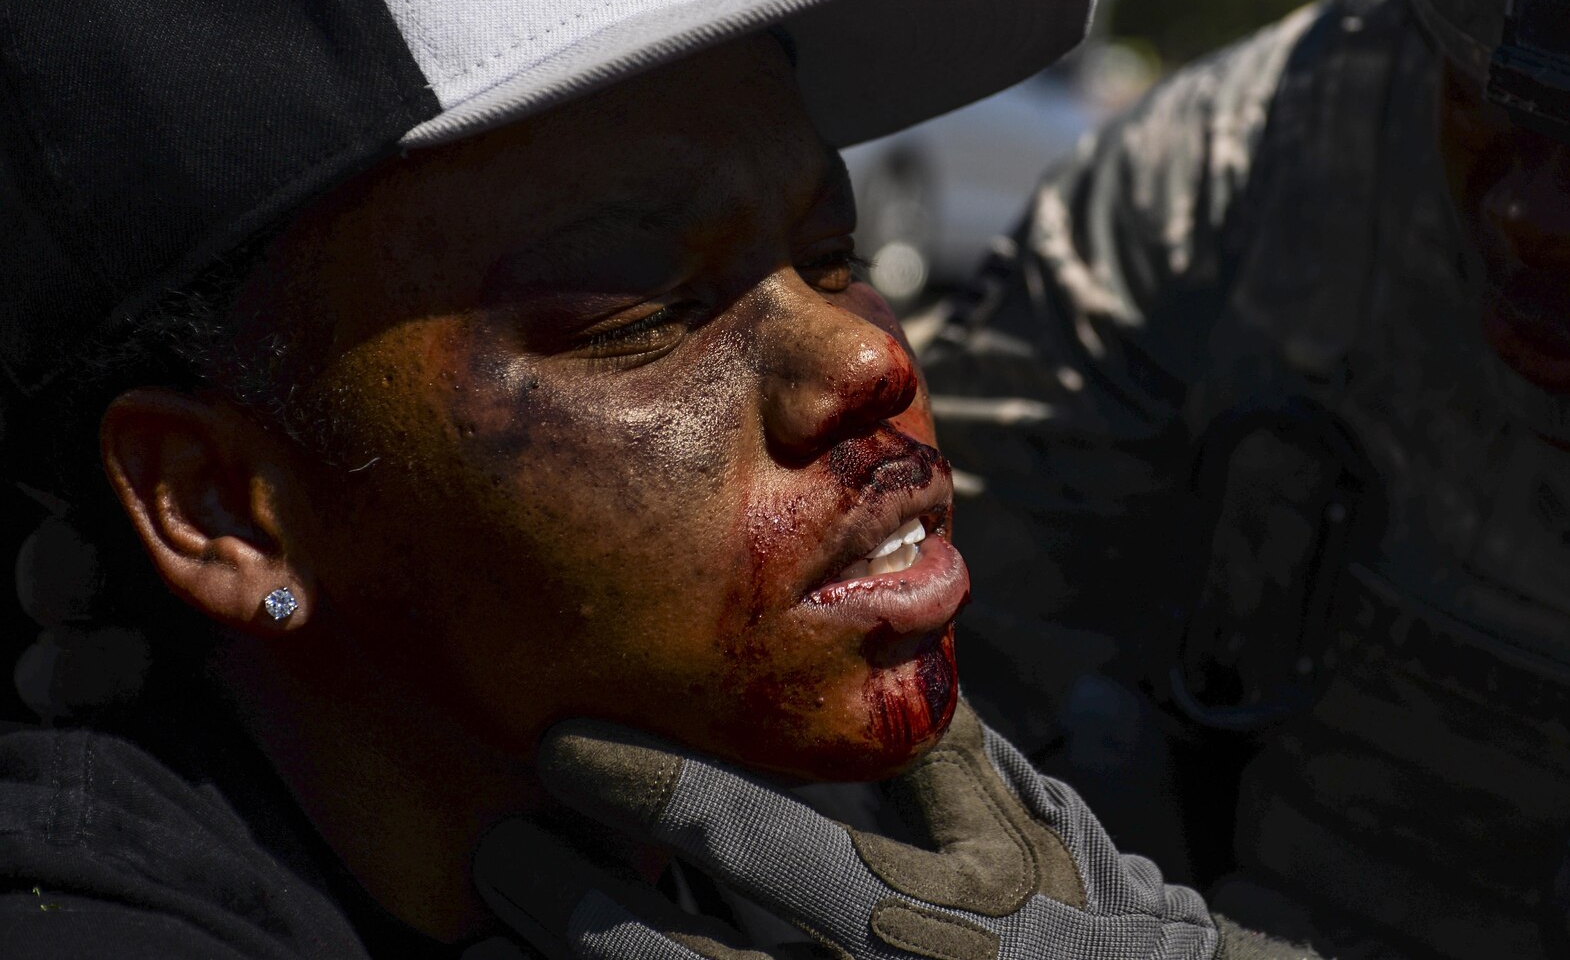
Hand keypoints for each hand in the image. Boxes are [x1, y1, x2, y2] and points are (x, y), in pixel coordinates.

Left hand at [472, 700, 1243, 958]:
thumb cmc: (1070, 923)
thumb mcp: (1010, 827)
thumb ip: (929, 748)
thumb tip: (852, 647)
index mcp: (903, 903)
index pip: (744, 834)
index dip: (643, 785)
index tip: (561, 743)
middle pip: (672, 948)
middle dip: (570, 895)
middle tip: (499, 842)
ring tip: (491, 935)